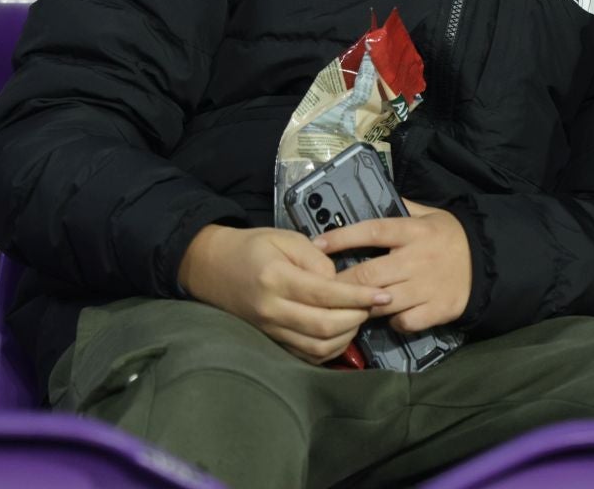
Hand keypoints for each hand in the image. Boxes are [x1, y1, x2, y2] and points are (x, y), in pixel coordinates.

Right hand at [177, 224, 389, 363]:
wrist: (211, 267)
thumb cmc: (251, 248)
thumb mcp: (285, 238)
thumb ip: (317, 258)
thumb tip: (340, 281)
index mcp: (276, 278)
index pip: (326, 294)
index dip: (358, 297)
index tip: (382, 295)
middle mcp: (272, 309)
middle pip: (325, 326)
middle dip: (357, 318)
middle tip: (374, 304)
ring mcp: (270, 330)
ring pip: (318, 346)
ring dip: (347, 335)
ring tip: (359, 316)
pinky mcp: (271, 341)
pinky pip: (306, 355)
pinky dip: (330, 348)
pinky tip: (341, 332)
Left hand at [319, 201, 472, 333]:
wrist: (489, 262)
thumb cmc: (451, 236)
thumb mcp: (429, 214)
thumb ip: (401, 208)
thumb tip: (372, 196)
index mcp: (413, 231)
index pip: (372, 231)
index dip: (342, 237)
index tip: (317, 244)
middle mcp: (416, 259)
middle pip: (369, 274)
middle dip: (341, 283)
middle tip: (322, 288)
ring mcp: (426, 287)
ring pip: (381, 302)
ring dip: (362, 305)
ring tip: (348, 306)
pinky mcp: (436, 309)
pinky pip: (404, 321)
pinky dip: (393, 322)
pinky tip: (390, 317)